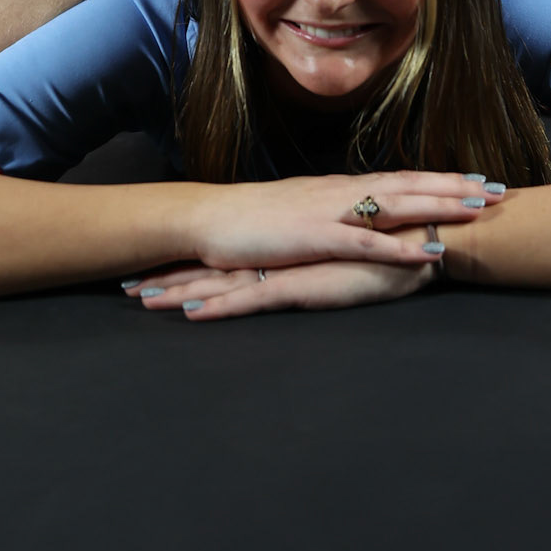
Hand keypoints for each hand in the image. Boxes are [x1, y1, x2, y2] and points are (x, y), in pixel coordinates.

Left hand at [126, 247, 436, 318]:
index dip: (194, 264)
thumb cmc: (394, 245)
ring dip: (178, 292)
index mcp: (290, 246)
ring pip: (221, 283)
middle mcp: (281, 253)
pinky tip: (186, 315)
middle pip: (214, 268)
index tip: (158, 269)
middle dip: (170, 277)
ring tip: (138, 299)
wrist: (422, 235)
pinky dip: (216, 308)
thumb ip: (332, 256)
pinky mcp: (301, 284)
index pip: (233, 255)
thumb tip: (315, 262)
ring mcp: (288, 268)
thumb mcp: (352, 253)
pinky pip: (249, 300)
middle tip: (128, 286)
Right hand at [192, 170, 501, 272]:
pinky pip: (367, 243)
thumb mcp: (302, 212)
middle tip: (499, 190)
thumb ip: (333, 214)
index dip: (440, 179)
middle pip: (409, 185)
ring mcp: (330, 211)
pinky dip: (401, 247)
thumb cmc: (253, 219)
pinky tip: (430, 252)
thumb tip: (362, 217)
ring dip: (440, 207)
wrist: (209, 218)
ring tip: (479, 211)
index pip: (399, 178)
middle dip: (455, 187)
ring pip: (396, 206)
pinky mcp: (315, 237)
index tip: (478, 180)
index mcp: (339, 186)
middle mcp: (341, 190)